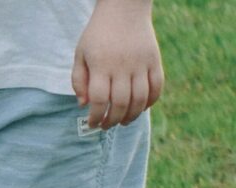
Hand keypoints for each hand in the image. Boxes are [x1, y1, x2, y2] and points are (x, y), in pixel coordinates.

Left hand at [74, 0, 164, 129]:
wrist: (124, 9)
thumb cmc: (98, 34)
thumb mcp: (80, 54)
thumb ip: (79, 80)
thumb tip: (84, 105)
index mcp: (101, 66)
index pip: (100, 100)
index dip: (96, 117)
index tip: (92, 124)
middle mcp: (123, 66)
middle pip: (121, 103)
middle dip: (113, 120)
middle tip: (106, 126)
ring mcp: (141, 63)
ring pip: (141, 98)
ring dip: (132, 115)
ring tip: (123, 122)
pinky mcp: (155, 60)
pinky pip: (157, 86)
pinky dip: (151, 101)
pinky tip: (142, 108)